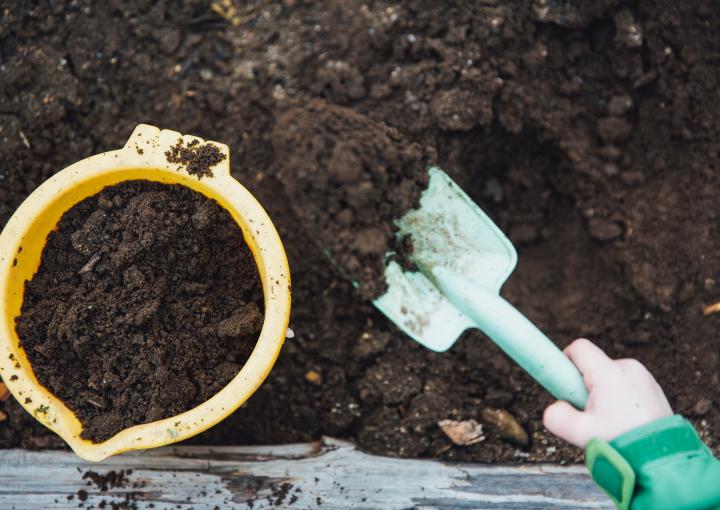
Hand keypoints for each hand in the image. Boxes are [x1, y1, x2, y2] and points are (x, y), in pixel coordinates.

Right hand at [543, 338, 672, 447]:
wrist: (662, 459)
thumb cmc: (622, 444)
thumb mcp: (579, 433)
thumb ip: (556, 416)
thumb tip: (554, 407)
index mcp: (609, 373)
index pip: (579, 348)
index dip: (565, 360)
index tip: (563, 383)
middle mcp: (628, 368)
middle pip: (594, 365)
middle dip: (585, 386)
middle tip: (589, 413)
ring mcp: (644, 377)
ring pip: (609, 376)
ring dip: (603, 393)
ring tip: (610, 421)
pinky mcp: (653, 387)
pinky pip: (626, 384)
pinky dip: (620, 398)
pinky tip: (625, 421)